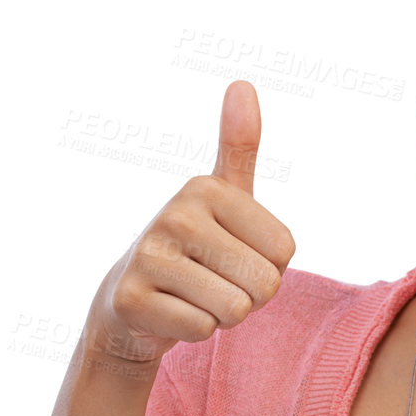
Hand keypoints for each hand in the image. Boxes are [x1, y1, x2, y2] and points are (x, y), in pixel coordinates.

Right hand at [83, 80, 296, 367]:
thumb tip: (242, 83)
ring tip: (194, 296)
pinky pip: (201, 329)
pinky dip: (195, 331)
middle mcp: (175, 214)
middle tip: (215, 281)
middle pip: (264, 282)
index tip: (235, 256)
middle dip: (249, 296)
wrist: (130, 300)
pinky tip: (173, 313)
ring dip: (223, 315)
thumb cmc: (195, 247)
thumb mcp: (224, 196)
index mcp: (207, 188)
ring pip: (235, 309)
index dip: (270, 267)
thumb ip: (239, 146)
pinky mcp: (131, 299)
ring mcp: (148, 255)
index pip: (285, 252)